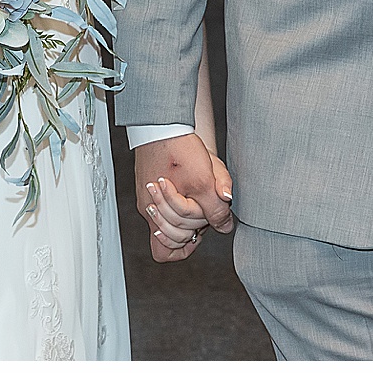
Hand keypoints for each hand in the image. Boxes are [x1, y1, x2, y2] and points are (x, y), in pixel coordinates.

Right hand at [134, 134, 233, 260]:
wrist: (163, 120)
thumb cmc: (179, 149)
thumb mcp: (205, 181)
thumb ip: (216, 209)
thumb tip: (224, 226)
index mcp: (157, 213)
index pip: (165, 252)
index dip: (185, 248)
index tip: (199, 233)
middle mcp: (148, 207)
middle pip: (170, 236)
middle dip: (191, 227)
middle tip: (204, 209)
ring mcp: (147, 194)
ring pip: (168, 218)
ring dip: (186, 212)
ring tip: (197, 195)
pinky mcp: (149, 181)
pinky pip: (164, 201)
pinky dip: (179, 198)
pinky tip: (189, 184)